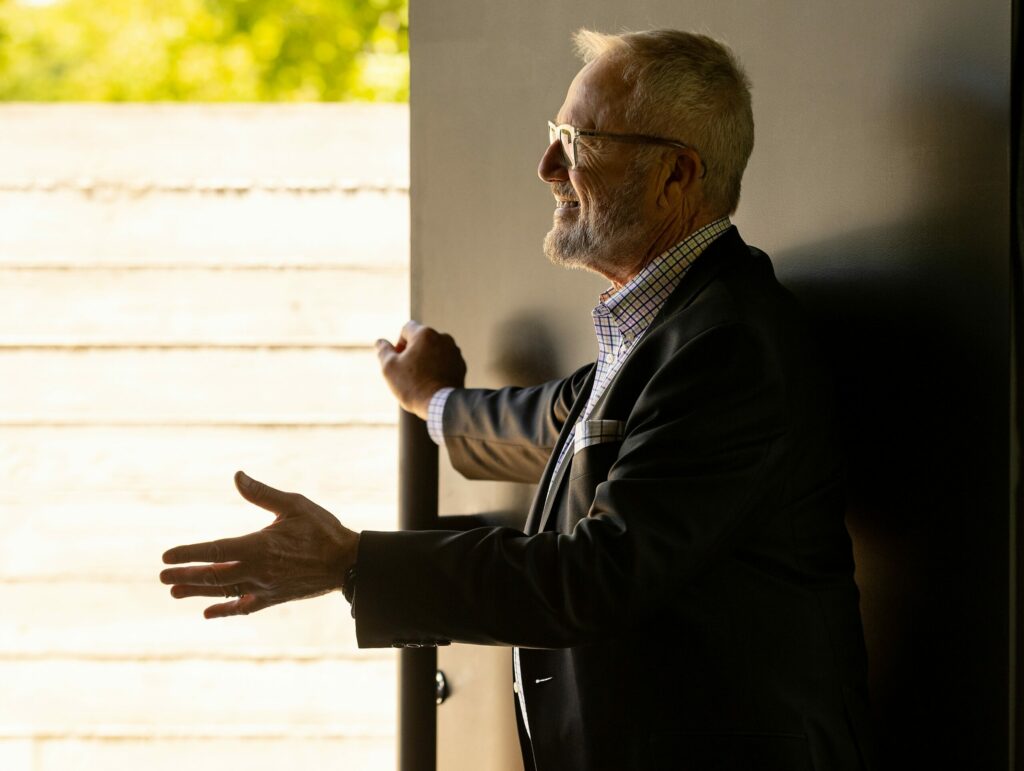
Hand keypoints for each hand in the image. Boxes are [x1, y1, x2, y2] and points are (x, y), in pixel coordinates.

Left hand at [160, 471, 358, 618]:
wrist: (348, 563)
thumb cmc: (322, 529)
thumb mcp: (294, 504)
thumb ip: (262, 493)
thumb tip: (237, 476)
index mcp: (259, 546)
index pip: (214, 551)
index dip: (188, 553)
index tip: (166, 555)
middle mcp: (257, 570)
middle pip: (213, 576)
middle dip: (185, 575)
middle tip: (162, 576)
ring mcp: (264, 588)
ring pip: (224, 592)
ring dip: (198, 592)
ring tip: (175, 592)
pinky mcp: (273, 598)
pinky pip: (244, 607)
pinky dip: (225, 610)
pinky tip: (208, 613)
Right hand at [375, 319, 466, 419]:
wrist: (441, 406)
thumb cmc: (413, 385)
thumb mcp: (390, 367)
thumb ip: (383, 351)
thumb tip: (380, 342)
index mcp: (425, 333)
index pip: (406, 329)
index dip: (399, 343)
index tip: (399, 360)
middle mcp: (443, 337)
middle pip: (422, 340)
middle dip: (413, 352)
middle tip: (408, 372)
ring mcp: (454, 351)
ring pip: (434, 351)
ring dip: (426, 360)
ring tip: (421, 379)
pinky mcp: (461, 365)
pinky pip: (445, 362)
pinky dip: (438, 368)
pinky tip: (432, 383)